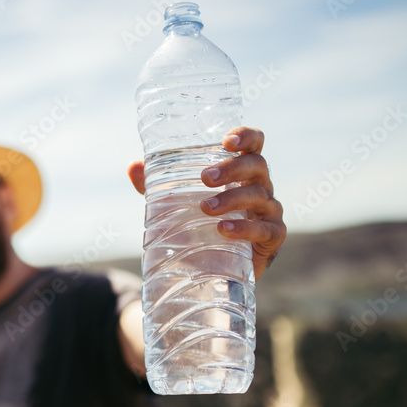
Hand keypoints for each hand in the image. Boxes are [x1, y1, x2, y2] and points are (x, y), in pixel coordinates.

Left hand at [127, 127, 285, 280]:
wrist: (216, 269)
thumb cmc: (201, 226)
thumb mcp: (178, 204)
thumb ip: (157, 186)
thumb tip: (134, 166)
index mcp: (242, 172)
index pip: (254, 144)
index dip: (246, 136)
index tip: (226, 140)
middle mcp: (260, 187)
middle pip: (256, 166)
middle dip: (232, 168)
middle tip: (205, 178)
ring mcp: (269, 212)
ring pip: (260, 196)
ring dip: (232, 199)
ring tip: (206, 208)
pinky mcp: (273, 237)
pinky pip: (265, 229)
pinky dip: (245, 229)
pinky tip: (224, 230)